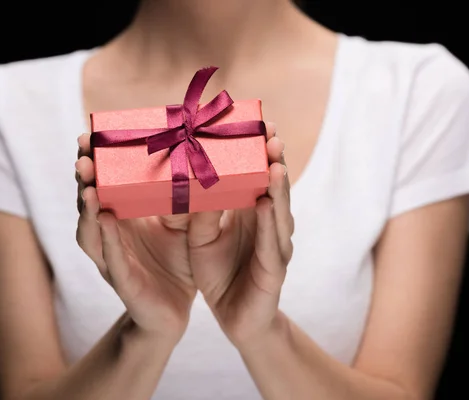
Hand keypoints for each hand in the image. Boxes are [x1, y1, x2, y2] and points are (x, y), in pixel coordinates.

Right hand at [75, 134, 195, 341]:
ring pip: (91, 232)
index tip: (89, 136)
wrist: (176, 311)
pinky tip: (105, 219)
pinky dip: (108, 239)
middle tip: (83, 154)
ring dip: (87, 207)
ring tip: (89, 185)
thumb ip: (187, 199)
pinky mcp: (125, 283)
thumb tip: (202, 162)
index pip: (101, 185)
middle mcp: (108, 237)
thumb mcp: (185, 225)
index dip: (93, 164)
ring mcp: (112, 260)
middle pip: (88, 204)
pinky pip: (113, 259)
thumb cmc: (176, 262)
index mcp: (122, 218)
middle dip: (83, 179)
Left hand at [187, 123, 293, 347]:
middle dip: (275, 159)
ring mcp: (276, 247)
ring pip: (279, 211)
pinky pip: (270, 244)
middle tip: (272, 131)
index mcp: (253, 213)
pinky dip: (267, 223)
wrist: (236, 319)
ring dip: (277, 185)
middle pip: (275, 188)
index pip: (261, 176)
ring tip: (274, 160)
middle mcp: (270, 225)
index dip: (262, 152)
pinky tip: (265, 202)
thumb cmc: (221, 273)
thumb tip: (189, 177)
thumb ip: (201, 211)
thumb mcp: (202, 238)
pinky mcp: (273, 271)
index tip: (262, 123)